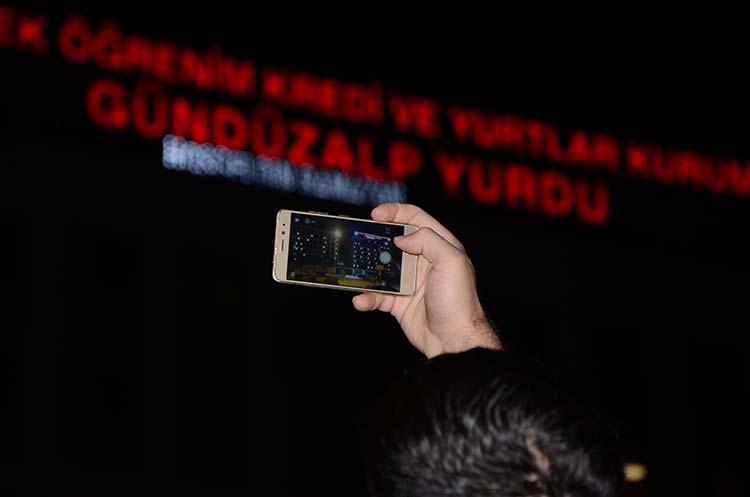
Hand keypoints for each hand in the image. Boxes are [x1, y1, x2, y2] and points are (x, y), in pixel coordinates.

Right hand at [352, 203, 500, 357]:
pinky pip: (377, 295)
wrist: (453, 339)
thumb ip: (428, 240)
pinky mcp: (399, 302)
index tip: (376, 214)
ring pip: (381, 268)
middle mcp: (423, 261)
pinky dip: (367, 297)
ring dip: (366, 269)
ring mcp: (410, 282)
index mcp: (439, 246)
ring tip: (353, 268)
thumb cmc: (459, 301)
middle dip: (375, 236)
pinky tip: (361, 300)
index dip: (396, 212)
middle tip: (359, 236)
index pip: (416, 219)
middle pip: (394, 240)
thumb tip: (401, 239)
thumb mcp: (452, 262)